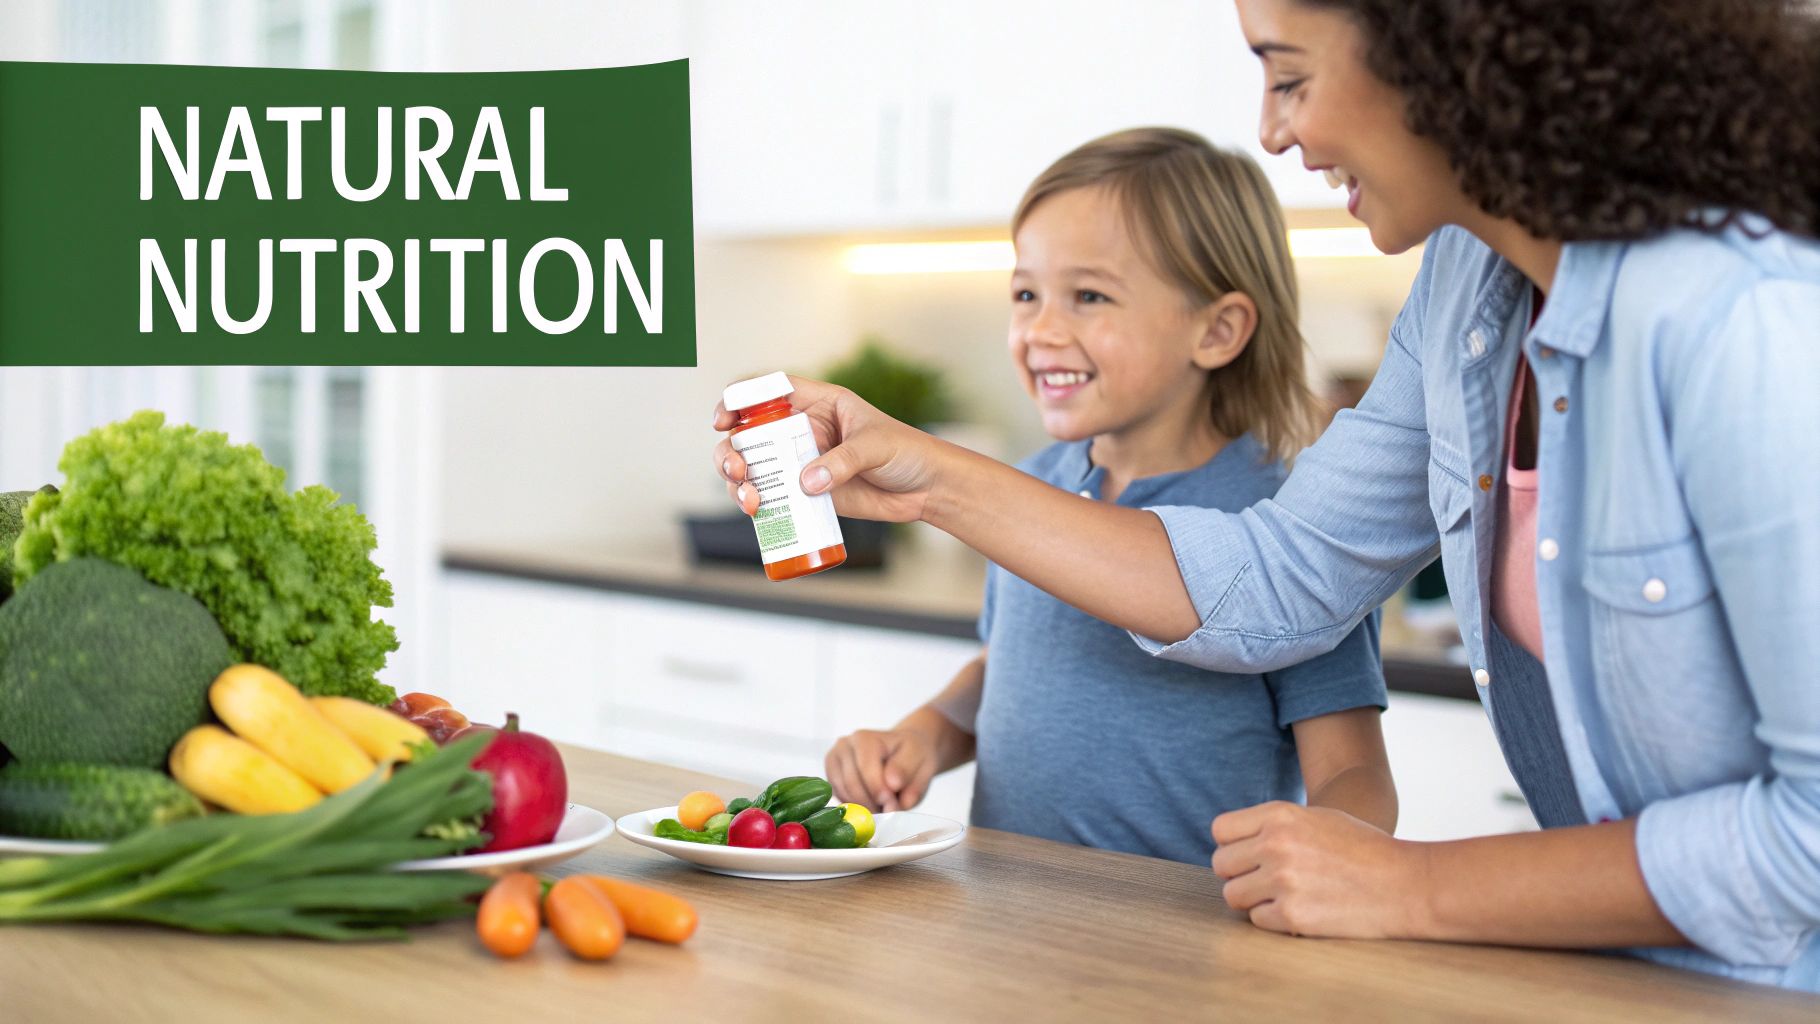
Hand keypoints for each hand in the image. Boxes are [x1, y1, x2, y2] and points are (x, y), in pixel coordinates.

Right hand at [713, 376, 945, 524]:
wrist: (926, 489)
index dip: (740, 400)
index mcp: (818, 403)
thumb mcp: (876, 447)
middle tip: (739, 471)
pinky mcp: (805, 493)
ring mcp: (800, 462)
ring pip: (752, 466)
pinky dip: (755, 503)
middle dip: (731, 451)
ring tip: (751, 500)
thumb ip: (843, 461)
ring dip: (738, 482)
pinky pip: (771, 495)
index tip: (724, 420)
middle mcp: (801, 430)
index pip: (769, 391)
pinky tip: (757, 512)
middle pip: (749, 433)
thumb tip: (806, 482)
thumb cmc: (907, 453)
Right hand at [824, 727, 939, 812]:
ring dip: (863, 806)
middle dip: (871, 802)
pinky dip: (855, 805)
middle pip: (851, 783)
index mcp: (865, 738)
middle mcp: (844, 745)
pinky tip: (871, 802)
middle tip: (888, 809)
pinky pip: (839, 797)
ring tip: (882, 806)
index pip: (866, 769)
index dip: (879, 790)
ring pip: (843, 793)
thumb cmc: (912, 756)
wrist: (905, 752)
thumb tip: (891, 784)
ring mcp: (834, 759)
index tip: (893, 803)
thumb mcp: (921, 760)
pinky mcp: (831, 775)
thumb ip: (907, 772)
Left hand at [1211, 801, 1428, 939]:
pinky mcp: (1293, 916)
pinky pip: (1257, 920)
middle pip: (1222, 864)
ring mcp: (1283, 881)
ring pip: (1233, 896)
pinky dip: (1275, 919)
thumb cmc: (1363, 850)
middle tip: (1267, 880)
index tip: (1249, 855)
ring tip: (1284, 896)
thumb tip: (1233, 842)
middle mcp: (1276, 845)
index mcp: (1279, 815)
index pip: (1221, 830)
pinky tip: (1302, 910)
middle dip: (1240, 874)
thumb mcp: (1317, 818)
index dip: (1233, 845)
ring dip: (1253, 899)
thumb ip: (1274, 826)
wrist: (1406, 884)